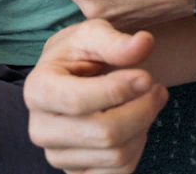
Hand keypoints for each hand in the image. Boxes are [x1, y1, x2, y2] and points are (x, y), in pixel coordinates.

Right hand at [24, 20, 168, 173]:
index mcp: (37, 90)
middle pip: (104, 133)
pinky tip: (137, 126)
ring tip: (147, 103)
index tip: (147, 77)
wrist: (70, 78)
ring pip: (116, 155)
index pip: (78, 101)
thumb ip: (116, 41)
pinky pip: (119, 173)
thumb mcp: (92, 35)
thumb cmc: (80, 54)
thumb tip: (144, 43)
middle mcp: (40, 129)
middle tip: (158, 90)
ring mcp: (57, 156)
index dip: (119, 91)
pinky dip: (137, 149)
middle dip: (142, 110)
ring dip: (143, 127)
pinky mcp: (76, 173)